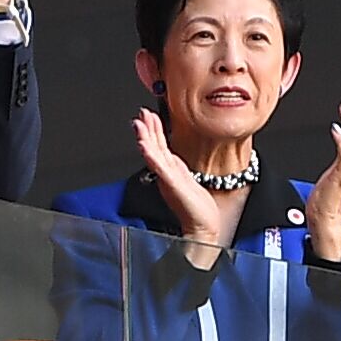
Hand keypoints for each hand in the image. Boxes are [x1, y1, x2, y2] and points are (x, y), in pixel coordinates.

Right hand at [133, 108, 223, 266]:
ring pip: (153, 154)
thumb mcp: (186, 178)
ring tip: (138, 125)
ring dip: (144, 138)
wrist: (202, 226)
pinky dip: (151, 156)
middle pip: (153, 147)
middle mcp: (165, 173)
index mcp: (169, 170)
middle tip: (141, 114)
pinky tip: (145, 146)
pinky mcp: (172, 185)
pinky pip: (160, 168)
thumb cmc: (196, 206)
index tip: (148, 114)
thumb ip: (176, 166)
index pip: (158, 145)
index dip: (153, 129)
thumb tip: (172, 154)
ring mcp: (167, 179)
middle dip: (147, 129)